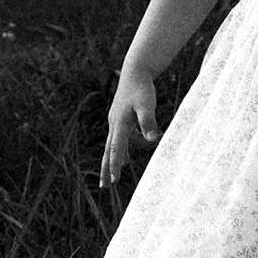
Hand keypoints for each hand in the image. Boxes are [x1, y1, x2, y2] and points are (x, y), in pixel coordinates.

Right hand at [101, 65, 158, 192]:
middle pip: (108, 151)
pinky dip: (119, 150)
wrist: (135, 71)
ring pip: (112, 146)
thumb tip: (154, 140)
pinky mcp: (120, 118)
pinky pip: (118, 139)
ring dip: (111, 161)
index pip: (116, 149)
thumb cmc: (142, 87)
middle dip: (106, 169)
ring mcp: (115, 121)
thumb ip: (148, 122)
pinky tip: (124, 158)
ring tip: (112, 176)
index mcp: (119, 123)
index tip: (114, 181)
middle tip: (104, 187)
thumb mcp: (147, 105)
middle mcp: (114, 124)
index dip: (114, 166)